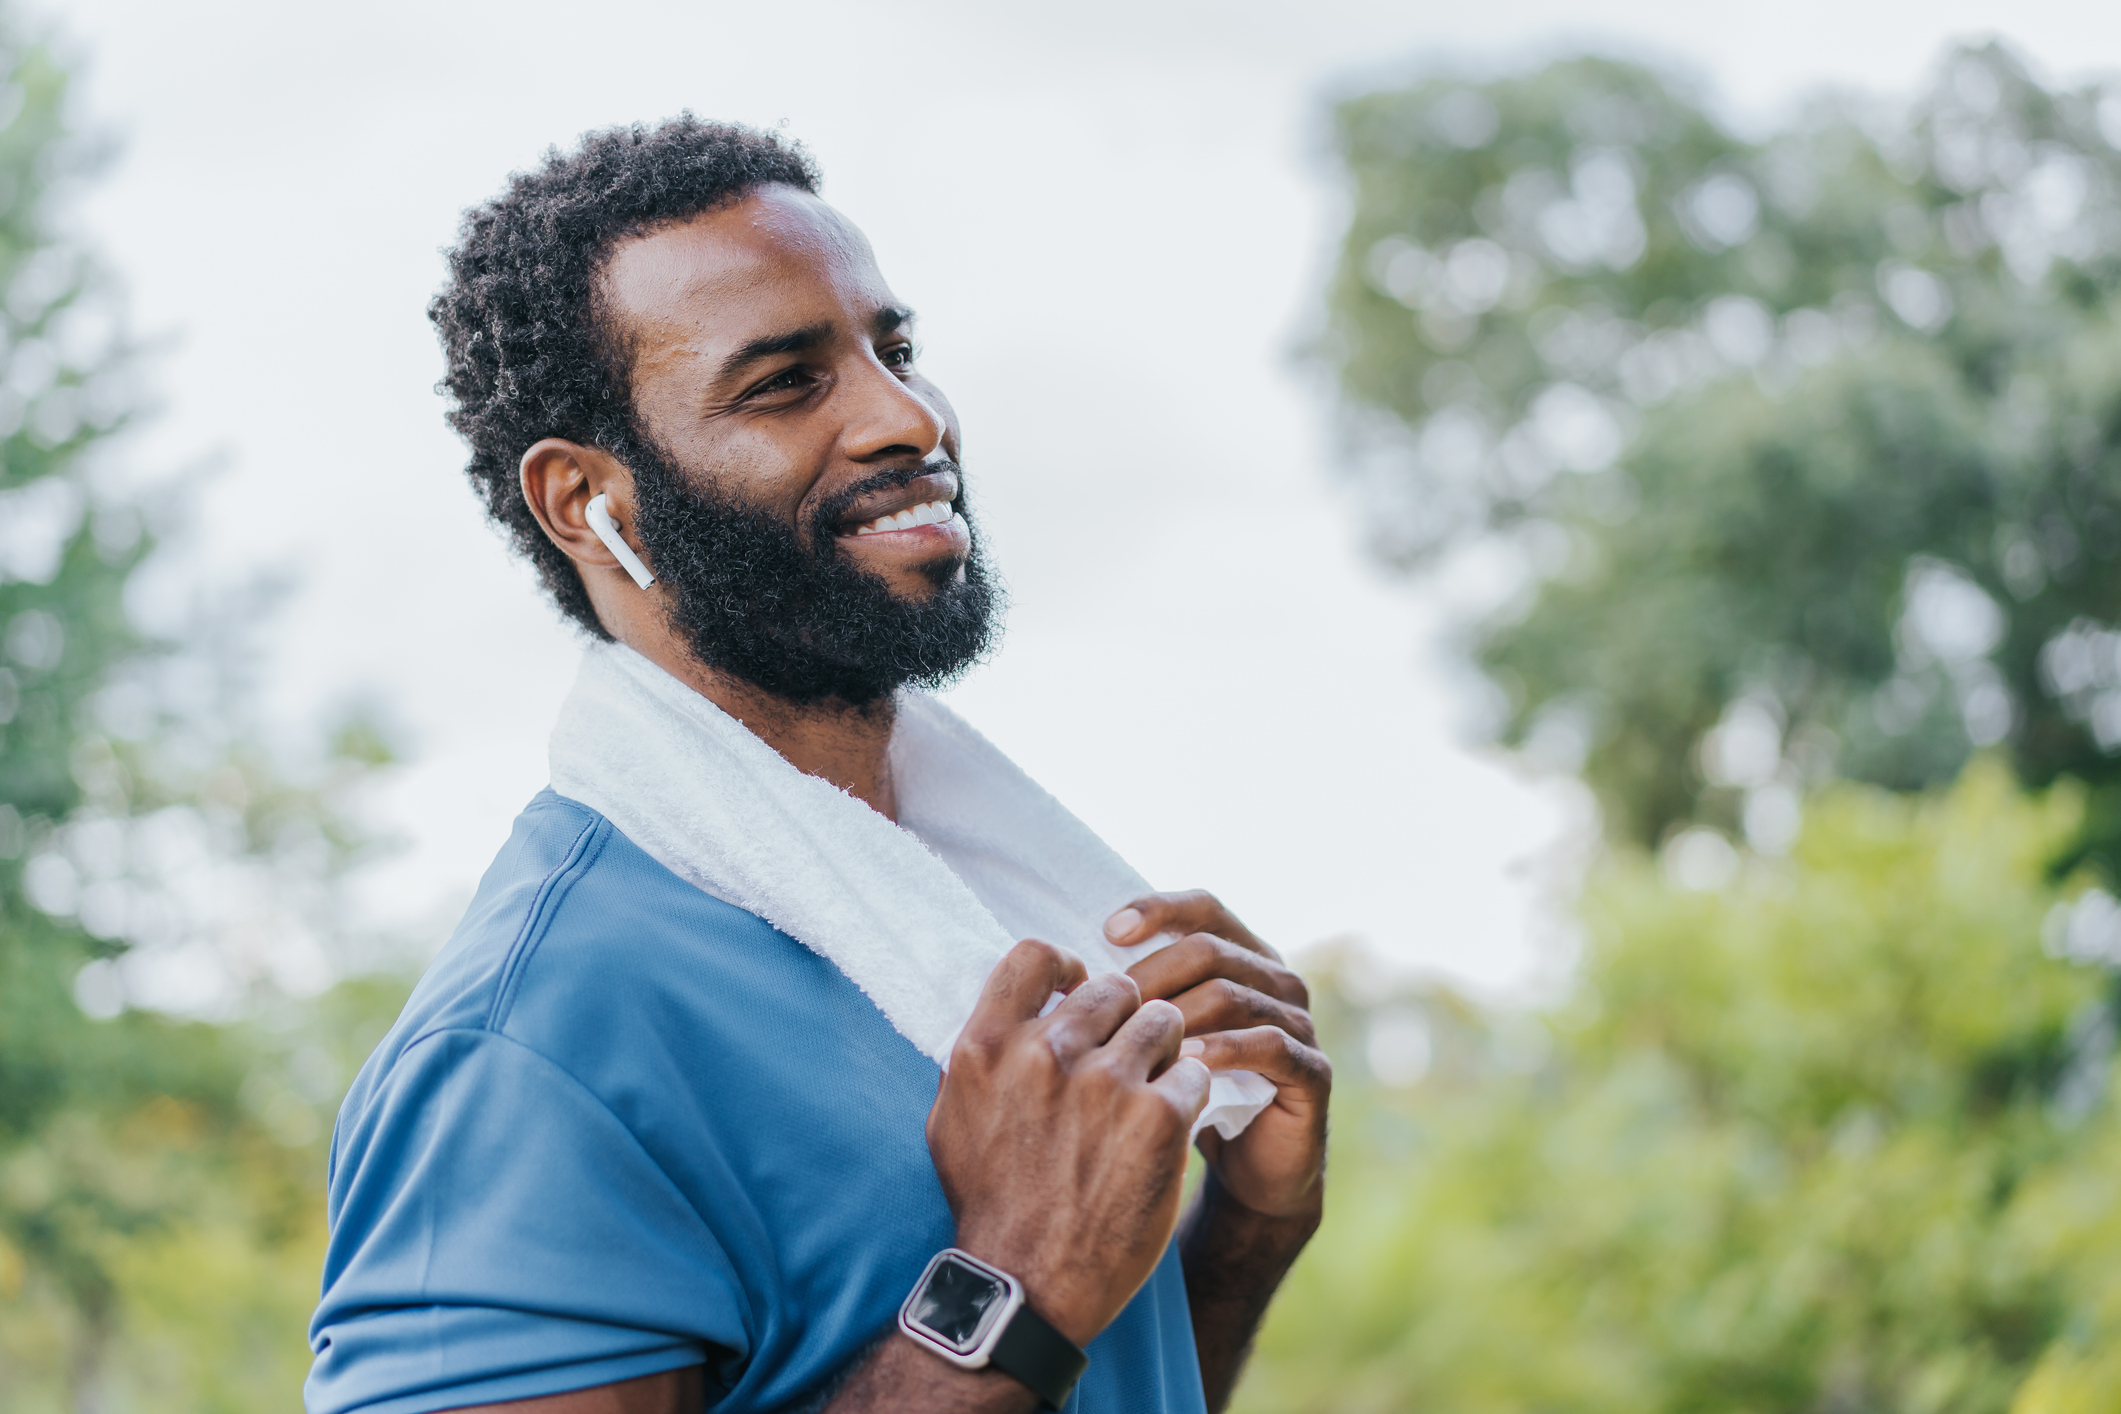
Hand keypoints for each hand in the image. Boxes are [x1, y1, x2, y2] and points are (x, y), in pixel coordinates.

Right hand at [927, 938, 1212, 1348]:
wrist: (1027, 1284)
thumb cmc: (989, 1203)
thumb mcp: (951, 1120)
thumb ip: (978, 1057)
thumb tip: (1006, 1012)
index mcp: (987, 1046)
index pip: (1034, 954)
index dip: (1067, 966)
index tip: (1080, 990)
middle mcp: (1046, 1053)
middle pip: (1114, 987)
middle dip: (1127, 1018)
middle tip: (1128, 1057)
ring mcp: (1106, 1082)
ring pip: (1164, 1020)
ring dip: (1165, 1050)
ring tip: (1154, 1090)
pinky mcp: (1159, 1116)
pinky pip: (1196, 1070)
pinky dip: (1189, 1094)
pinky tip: (1171, 1126)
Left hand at [1111, 892, 1330, 1221]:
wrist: (1248, 1174)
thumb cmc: (1190, 1094)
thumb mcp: (1159, 1038)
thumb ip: (1136, 997)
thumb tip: (1067, 963)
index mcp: (1242, 956)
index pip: (1203, 908)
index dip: (1158, 909)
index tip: (1108, 931)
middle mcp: (1277, 979)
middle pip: (1210, 949)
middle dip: (1152, 974)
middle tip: (1109, 1007)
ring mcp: (1299, 1022)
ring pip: (1232, 994)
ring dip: (1177, 1015)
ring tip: (1131, 1039)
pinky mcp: (1312, 1071)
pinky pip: (1267, 1045)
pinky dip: (1222, 1051)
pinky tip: (1183, 1065)